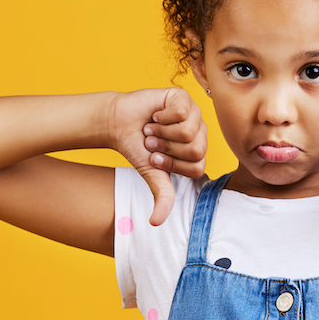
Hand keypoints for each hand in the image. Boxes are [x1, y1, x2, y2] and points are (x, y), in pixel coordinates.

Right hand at [109, 89, 206, 225]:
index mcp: (197, 151)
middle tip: (153, 143)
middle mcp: (200, 132)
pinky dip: (161, 117)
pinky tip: (156, 115)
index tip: (156, 158)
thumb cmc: (138, 147)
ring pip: (188, 131)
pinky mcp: (183, 96)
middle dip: (167, 149)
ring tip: (152, 129)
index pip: (197, 166)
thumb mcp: (152, 174)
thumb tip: (156, 222)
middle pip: (195, 150)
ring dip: (162, 133)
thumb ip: (162, 196)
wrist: (118, 124)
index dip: (172, 164)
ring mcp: (194, 113)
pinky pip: (181, 111)